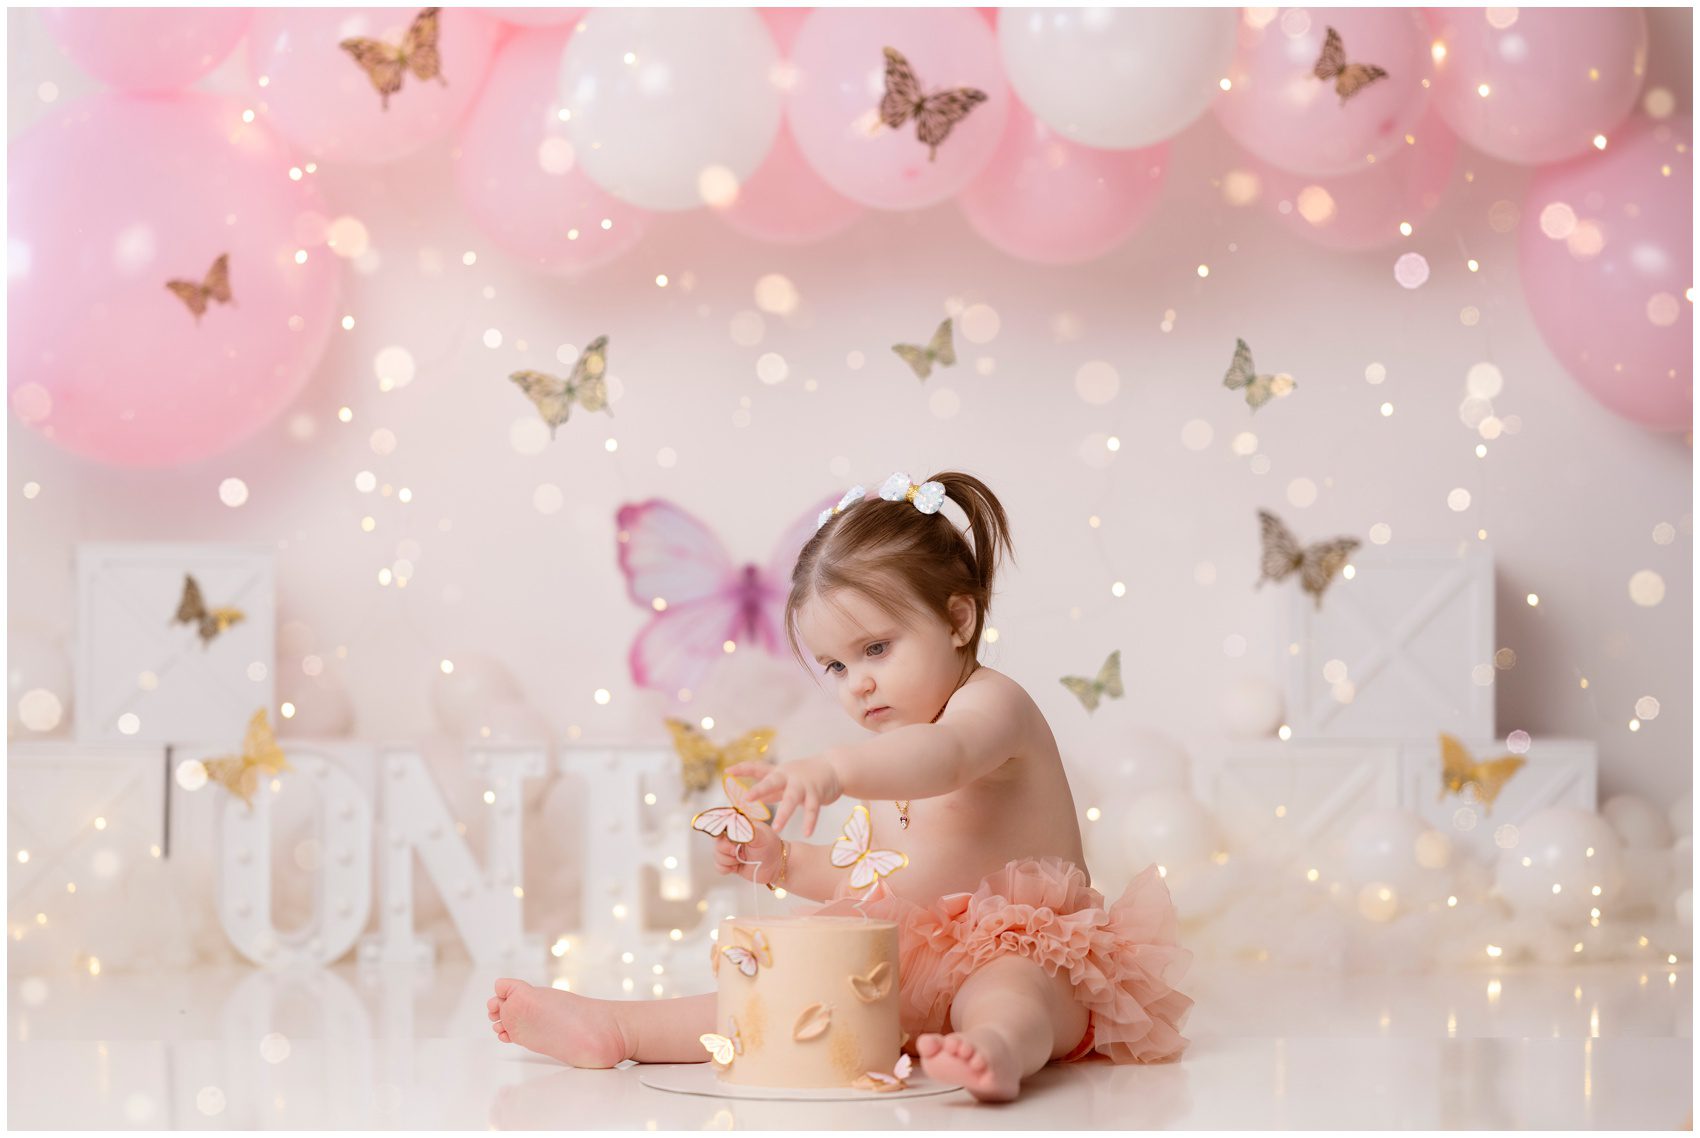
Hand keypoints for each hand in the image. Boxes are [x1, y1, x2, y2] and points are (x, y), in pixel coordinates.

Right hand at [708, 816, 782, 885]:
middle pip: (717, 841)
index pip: (722, 824)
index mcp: (739, 825)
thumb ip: (747, 830)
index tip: (725, 838)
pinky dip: (725, 868)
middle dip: (727, 849)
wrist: (776, 866)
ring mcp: (730, 850)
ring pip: (716, 854)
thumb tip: (732, 827)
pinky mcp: (730, 863)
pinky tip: (736, 867)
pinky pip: (718, 866)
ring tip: (741, 860)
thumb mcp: (761, 836)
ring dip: (728, 860)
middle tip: (738, 852)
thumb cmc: (771, 847)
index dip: (720, 832)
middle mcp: (732, 836)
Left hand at [725, 756, 841, 837]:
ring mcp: (804, 785)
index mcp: (778, 772)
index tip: (727, 771)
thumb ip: (768, 790)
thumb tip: (748, 799)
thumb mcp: (784, 780)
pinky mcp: (817, 794)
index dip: (742, 769)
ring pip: (793, 799)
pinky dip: (810, 822)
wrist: (834, 767)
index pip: (757, 768)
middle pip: (772, 781)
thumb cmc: (804, 775)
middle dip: (759, 790)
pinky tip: (807, 833)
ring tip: (776, 829)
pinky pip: (813, 810)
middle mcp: (789, 776)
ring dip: (785, 814)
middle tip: (746, 799)